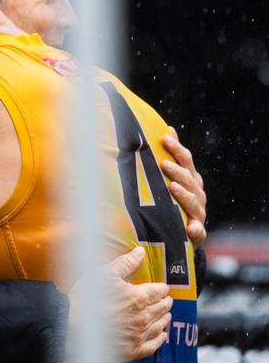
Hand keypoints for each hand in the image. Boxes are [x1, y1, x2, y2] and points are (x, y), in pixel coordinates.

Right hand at [68, 246, 172, 360]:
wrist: (72, 326)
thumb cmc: (86, 299)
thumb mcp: (104, 274)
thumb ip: (125, 263)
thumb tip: (140, 252)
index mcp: (138, 297)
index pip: (159, 291)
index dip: (162, 288)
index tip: (163, 288)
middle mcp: (143, 316)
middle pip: (162, 308)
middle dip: (165, 303)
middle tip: (167, 301)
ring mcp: (139, 335)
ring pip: (160, 325)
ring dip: (165, 319)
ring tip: (166, 316)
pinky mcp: (133, 350)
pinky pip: (153, 345)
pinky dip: (160, 340)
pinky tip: (162, 336)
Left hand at [160, 128, 206, 246]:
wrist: (185, 232)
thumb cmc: (176, 200)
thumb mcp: (175, 178)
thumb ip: (173, 156)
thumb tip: (168, 129)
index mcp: (191, 179)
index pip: (185, 160)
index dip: (176, 149)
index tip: (164, 138)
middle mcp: (197, 194)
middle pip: (188, 179)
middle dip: (177, 171)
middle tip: (163, 164)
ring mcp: (198, 213)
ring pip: (192, 202)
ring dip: (183, 195)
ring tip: (172, 188)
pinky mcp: (198, 232)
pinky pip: (198, 231)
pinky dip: (195, 229)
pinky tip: (190, 228)